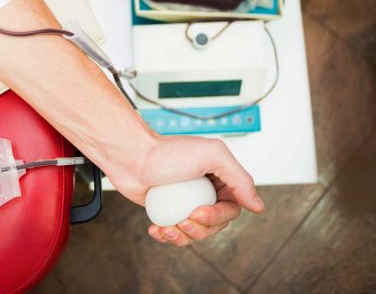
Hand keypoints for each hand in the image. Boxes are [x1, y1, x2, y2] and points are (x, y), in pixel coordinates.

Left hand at [104, 135, 264, 246]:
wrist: (131, 155)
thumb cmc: (167, 152)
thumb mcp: (212, 155)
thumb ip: (240, 179)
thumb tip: (258, 206)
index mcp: (220, 177)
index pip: (232, 208)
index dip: (218, 216)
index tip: (198, 212)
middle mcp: (205, 190)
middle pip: (215, 224)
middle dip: (200, 228)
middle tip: (183, 220)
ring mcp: (185, 202)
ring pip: (195, 232)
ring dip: (183, 236)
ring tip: (167, 228)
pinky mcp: (167, 211)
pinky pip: (174, 232)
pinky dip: (167, 235)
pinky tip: (157, 230)